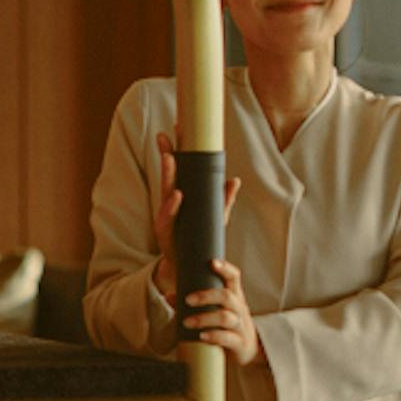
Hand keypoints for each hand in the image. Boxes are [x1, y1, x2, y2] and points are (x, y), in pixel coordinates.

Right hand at [152, 131, 239, 304]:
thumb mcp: (215, 220)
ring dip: (167, 175)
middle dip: (167, 156)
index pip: (177, 171)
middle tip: (166, 138)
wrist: (187, 271)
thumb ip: (224, 201)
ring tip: (170, 159)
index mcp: (181, 198)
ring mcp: (166, 219)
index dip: (174, 151)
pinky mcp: (165, 234)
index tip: (174, 130)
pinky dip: (172, 205)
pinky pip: (168, 217)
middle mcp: (170, 205)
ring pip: (165, 193)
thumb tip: (236, 180)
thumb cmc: (198, 241)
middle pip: (168, 176)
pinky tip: (177, 194)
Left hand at [178, 256, 263, 367]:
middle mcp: (239, 309)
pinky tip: (202, 336)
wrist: (248, 348)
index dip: (225, 268)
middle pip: (227, 296)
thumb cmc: (226, 324)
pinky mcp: (239, 343)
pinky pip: (227, 338)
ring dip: (204, 318)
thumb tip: (169, 296)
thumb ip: (194, 303)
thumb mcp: (216, 310)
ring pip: (225, 317)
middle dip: (206, 296)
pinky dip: (214, 336)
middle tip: (188, 300)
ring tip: (187, 322)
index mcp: (234, 296)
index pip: (234, 277)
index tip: (212, 263)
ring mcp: (240, 326)